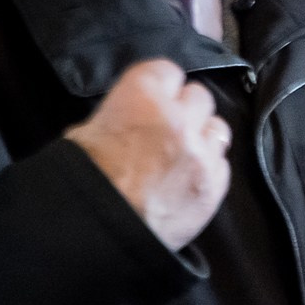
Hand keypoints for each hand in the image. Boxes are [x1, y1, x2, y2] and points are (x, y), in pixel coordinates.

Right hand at [65, 59, 230, 250]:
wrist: (98, 234)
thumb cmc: (82, 182)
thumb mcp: (83, 135)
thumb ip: (117, 115)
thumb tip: (129, 117)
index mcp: (141, 96)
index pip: (166, 70)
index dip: (159, 86)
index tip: (152, 98)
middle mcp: (178, 118)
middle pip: (198, 96)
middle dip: (184, 109)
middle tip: (166, 128)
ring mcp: (201, 152)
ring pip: (217, 126)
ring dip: (202, 136)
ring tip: (181, 153)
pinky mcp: (215, 183)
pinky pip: (222, 162)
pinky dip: (208, 167)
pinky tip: (187, 179)